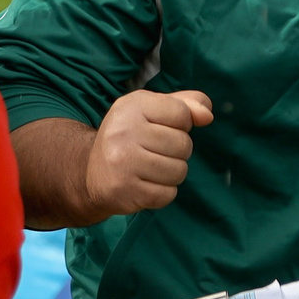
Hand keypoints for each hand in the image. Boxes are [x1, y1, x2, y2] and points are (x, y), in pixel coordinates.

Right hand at [84, 89, 213, 217]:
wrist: (91, 173)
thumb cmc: (130, 136)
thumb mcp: (152, 109)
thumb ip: (186, 104)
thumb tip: (208, 115)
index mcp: (132, 105)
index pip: (182, 113)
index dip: (181, 123)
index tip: (163, 127)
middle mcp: (124, 131)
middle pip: (183, 144)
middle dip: (178, 151)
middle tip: (156, 151)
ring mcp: (123, 162)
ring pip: (179, 171)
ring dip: (172, 173)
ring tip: (152, 168)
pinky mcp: (125, 190)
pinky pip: (167, 194)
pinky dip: (163, 192)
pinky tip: (146, 184)